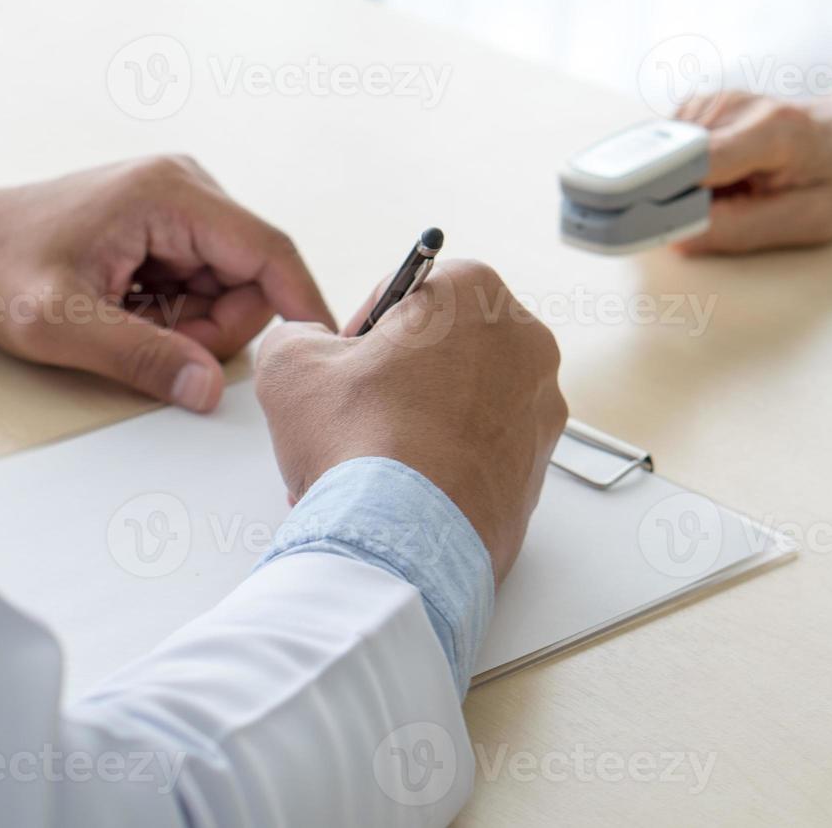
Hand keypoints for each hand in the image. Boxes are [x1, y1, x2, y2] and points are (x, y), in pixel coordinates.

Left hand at [0, 155, 334, 411]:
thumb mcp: (61, 325)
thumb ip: (139, 357)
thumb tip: (207, 390)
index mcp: (171, 193)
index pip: (269, 251)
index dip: (302, 305)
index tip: (320, 352)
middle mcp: (185, 185)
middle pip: (251, 276)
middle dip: (214, 327)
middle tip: (152, 346)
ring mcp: (177, 201)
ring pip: (228, 284)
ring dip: (189, 322)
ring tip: (124, 322)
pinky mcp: (166, 222)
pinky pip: (201, 281)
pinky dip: (174, 310)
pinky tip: (125, 309)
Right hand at [255, 261, 567, 583]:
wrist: (402, 541)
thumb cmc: (360, 443)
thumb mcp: (291, 363)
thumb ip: (298, 333)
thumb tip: (307, 346)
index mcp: (476, 295)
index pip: (410, 289)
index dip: (364, 328)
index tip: (346, 360)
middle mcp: (525, 345)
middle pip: (442, 347)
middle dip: (395, 379)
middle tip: (353, 413)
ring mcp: (540, 411)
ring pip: (461, 403)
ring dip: (415, 422)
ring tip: (368, 461)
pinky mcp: (538, 469)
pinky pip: (480, 452)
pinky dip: (444, 463)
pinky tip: (400, 490)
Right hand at [674, 91, 831, 253]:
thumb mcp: (812, 219)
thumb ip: (744, 229)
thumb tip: (677, 236)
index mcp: (773, 130)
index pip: (693, 162)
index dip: (663, 196)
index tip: (646, 224)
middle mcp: (736, 105)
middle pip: (668, 160)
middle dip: (674, 198)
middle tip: (723, 214)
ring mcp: (713, 102)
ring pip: (662, 157)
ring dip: (682, 187)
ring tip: (734, 192)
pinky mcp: (698, 108)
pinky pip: (668, 151)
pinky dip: (685, 174)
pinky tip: (723, 177)